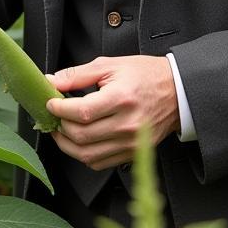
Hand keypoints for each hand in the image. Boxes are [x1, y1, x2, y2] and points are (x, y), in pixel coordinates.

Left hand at [45, 56, 179, 169]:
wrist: (177, 91)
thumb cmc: (145, 75)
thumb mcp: (110, 65)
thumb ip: (78, 75)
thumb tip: (51, 82)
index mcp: (121, 98)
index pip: (81, 112)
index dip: (60, 109)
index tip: (51, 102)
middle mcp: (127, 124)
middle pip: (81, 136)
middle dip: (60, 126)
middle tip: (54, 115)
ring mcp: (131, 143)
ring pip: (87, 155)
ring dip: (67, 144)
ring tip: (62, 129)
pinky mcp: (133, 153)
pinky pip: (100, 163)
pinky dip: (84, 155)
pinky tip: (80, 141)